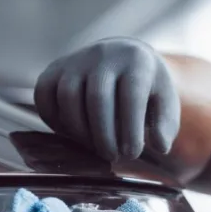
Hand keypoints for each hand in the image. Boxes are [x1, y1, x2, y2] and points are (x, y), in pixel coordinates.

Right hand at [33, 37, 180, 160]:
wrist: (122, 58)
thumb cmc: (147, 90)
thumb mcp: (165, 103)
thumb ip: (166, 126)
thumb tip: (160, 146)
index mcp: (137, 61)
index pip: (130, 96)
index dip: (129, 129)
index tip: (131, 153)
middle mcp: (103, 55)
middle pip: (97, 98)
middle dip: (103, 135)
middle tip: (112, 156)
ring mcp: (76, 60)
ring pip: (68, 98)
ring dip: (80, 131)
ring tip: (96, 147)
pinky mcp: (54, 69)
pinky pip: (44, 96)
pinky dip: (54, 120)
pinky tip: (73, 134)